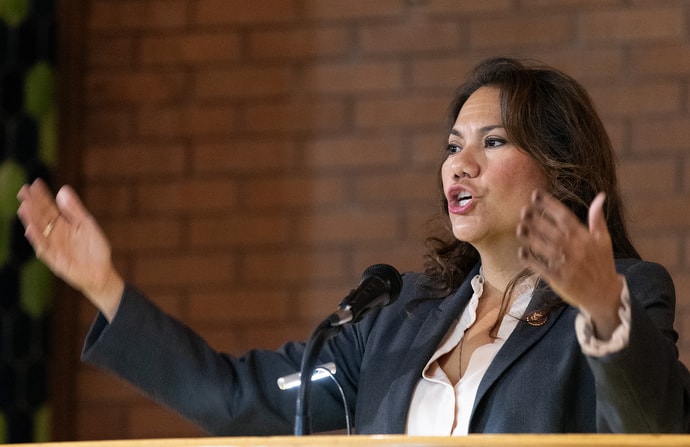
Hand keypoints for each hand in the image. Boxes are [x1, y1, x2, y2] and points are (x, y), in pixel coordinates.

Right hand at [17, 179, 122, 320]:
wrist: (101, 272)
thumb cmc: (95, 248)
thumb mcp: (86, 225)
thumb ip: (75, 210)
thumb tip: (63, 190)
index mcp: (63, 224)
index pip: (49, 207)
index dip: (42, 196)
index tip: (35, 183)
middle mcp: (54, 234)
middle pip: (41, 216)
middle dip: (32, 204)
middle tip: (23, 190)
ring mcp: (53, 246)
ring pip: (39, 231)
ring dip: (31, 219)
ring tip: (24, 206)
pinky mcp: (54, 259)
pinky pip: (43, 248)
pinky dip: (37, 239)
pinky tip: (30, 229)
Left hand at [516, 190, 622, 338]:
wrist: (605, 294)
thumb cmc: (602, 263)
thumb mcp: (603, 240)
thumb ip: (597, 218)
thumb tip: (600, 196)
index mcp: (585, 237)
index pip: (564, 216)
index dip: (549, 204)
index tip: (536, 195)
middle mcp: (575, 249)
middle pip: (552, 230)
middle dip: (537, 219)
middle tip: (523, 210)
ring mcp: (566, 265)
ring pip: (545, 248)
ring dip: (531, 237)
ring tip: (520, 227)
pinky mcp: (559, 279)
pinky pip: (541, 267)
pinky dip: (531, 260)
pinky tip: (521, 253)